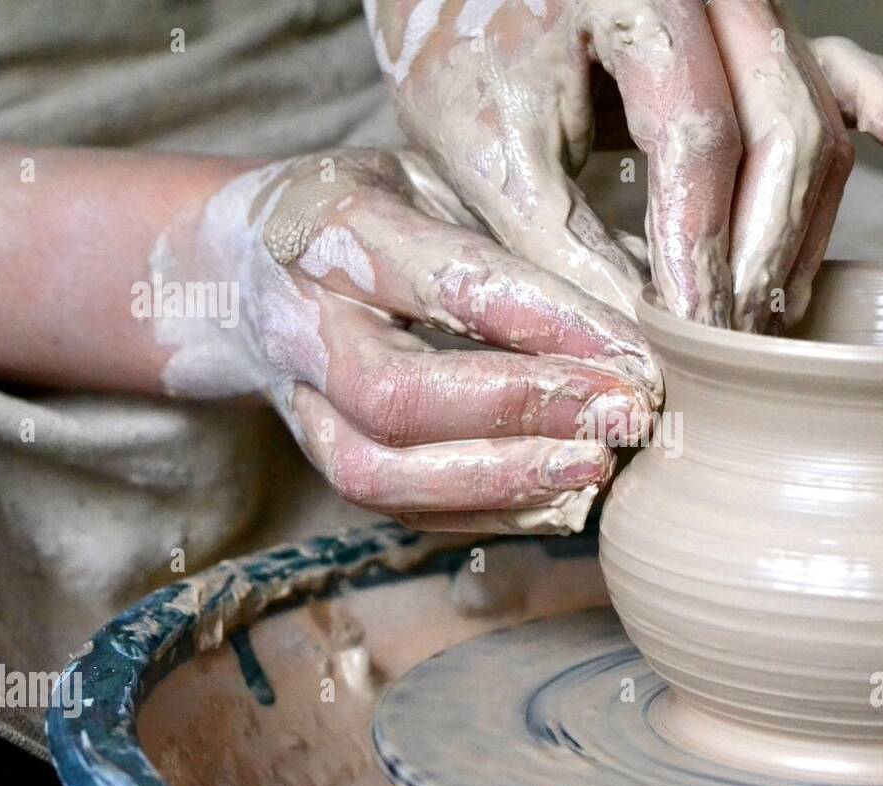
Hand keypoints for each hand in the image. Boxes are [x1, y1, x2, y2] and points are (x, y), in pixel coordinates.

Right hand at [152, 149, 660, 533]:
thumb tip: (645, 295)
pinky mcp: (315, 454)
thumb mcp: (439, 177)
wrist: (237, 264)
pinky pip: (392, 507)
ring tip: (599, 469)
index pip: (453, 284)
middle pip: (398, 393)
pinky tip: (559, 497)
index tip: (640, 357)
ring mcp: (297, 399)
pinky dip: (483, 511)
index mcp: (334, 227)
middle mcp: (302, 321)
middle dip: (525, 413)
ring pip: (376, 471)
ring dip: (499, 481)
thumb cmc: (370, 210)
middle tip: (625, 417)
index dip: (555, 328)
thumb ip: (520, 229)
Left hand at [366, 0, 882, 331]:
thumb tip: (642, 347)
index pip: (700, 139)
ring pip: (822, 127)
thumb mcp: (486, 154)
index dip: (703, 249)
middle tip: (732, 342)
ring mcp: (753, 11)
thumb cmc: (461, 50)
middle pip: (788, 134)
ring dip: (801, 232)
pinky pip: (857, 78)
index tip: (694, 338)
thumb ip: (563, 248)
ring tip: (770, 314)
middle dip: (761, 253)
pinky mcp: (768, 38)